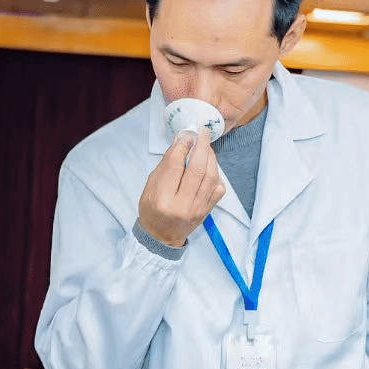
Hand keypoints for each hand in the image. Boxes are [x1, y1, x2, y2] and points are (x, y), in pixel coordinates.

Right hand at [138, 128, 224, 246]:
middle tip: (202, 132)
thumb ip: (166, 164)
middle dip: (201, 146)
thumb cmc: (151, 210)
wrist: (161, 236)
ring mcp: (197, 209)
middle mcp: (182, 205)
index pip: (175, 166)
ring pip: (210, 177)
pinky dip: (216, 173)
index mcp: (162, 199)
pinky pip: (218, 188)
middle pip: (197, 169)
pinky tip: (210, 165)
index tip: (187, 133)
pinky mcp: (207, 210)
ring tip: (206, 145)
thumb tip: (181, 140)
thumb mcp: (151, 186)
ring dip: (210, 157)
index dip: (183, 146)